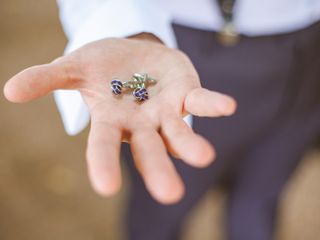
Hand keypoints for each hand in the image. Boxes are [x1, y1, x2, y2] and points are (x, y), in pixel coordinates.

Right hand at [4, 34, 235, 203]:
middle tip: (170, 195)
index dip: (103, 163)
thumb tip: (10, 91)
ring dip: (191, 145)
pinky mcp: (186, 94)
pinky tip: (227, 107)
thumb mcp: (73, 67)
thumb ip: (47, 79)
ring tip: (204, 157)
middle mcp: (140, 124)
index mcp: (111, 121)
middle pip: (149, 150)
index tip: (105, 186)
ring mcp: (166, 111)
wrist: (131, 53)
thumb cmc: (101, 66)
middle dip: (158, 170)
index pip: (103, 146)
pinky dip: (212, 105)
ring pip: (179, 133)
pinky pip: (201, 103)